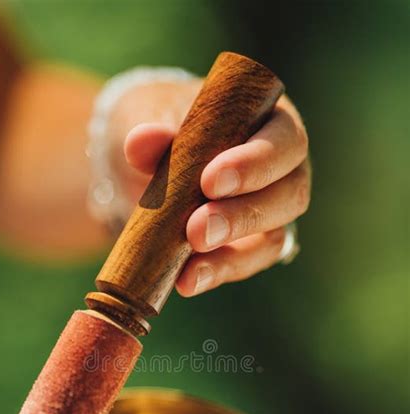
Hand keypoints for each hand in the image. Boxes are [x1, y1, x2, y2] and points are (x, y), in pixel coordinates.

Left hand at [114, 80, 310, 294]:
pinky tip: (186, 281)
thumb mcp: (153, 119)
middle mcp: (284, 170)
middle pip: (288, 196)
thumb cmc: (165, 130)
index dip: (255, 164)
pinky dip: (214, 273)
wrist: (148, 165)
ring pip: (271, 240)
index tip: (209, 181)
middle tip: (196, 231)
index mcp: (273, 122)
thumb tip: (139, 142)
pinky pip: (243, 265)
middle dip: (241, 217)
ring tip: (189, 270)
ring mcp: (272, 213)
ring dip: (230, 257)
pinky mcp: (251, 248)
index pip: (284, 142)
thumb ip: (152, 133)